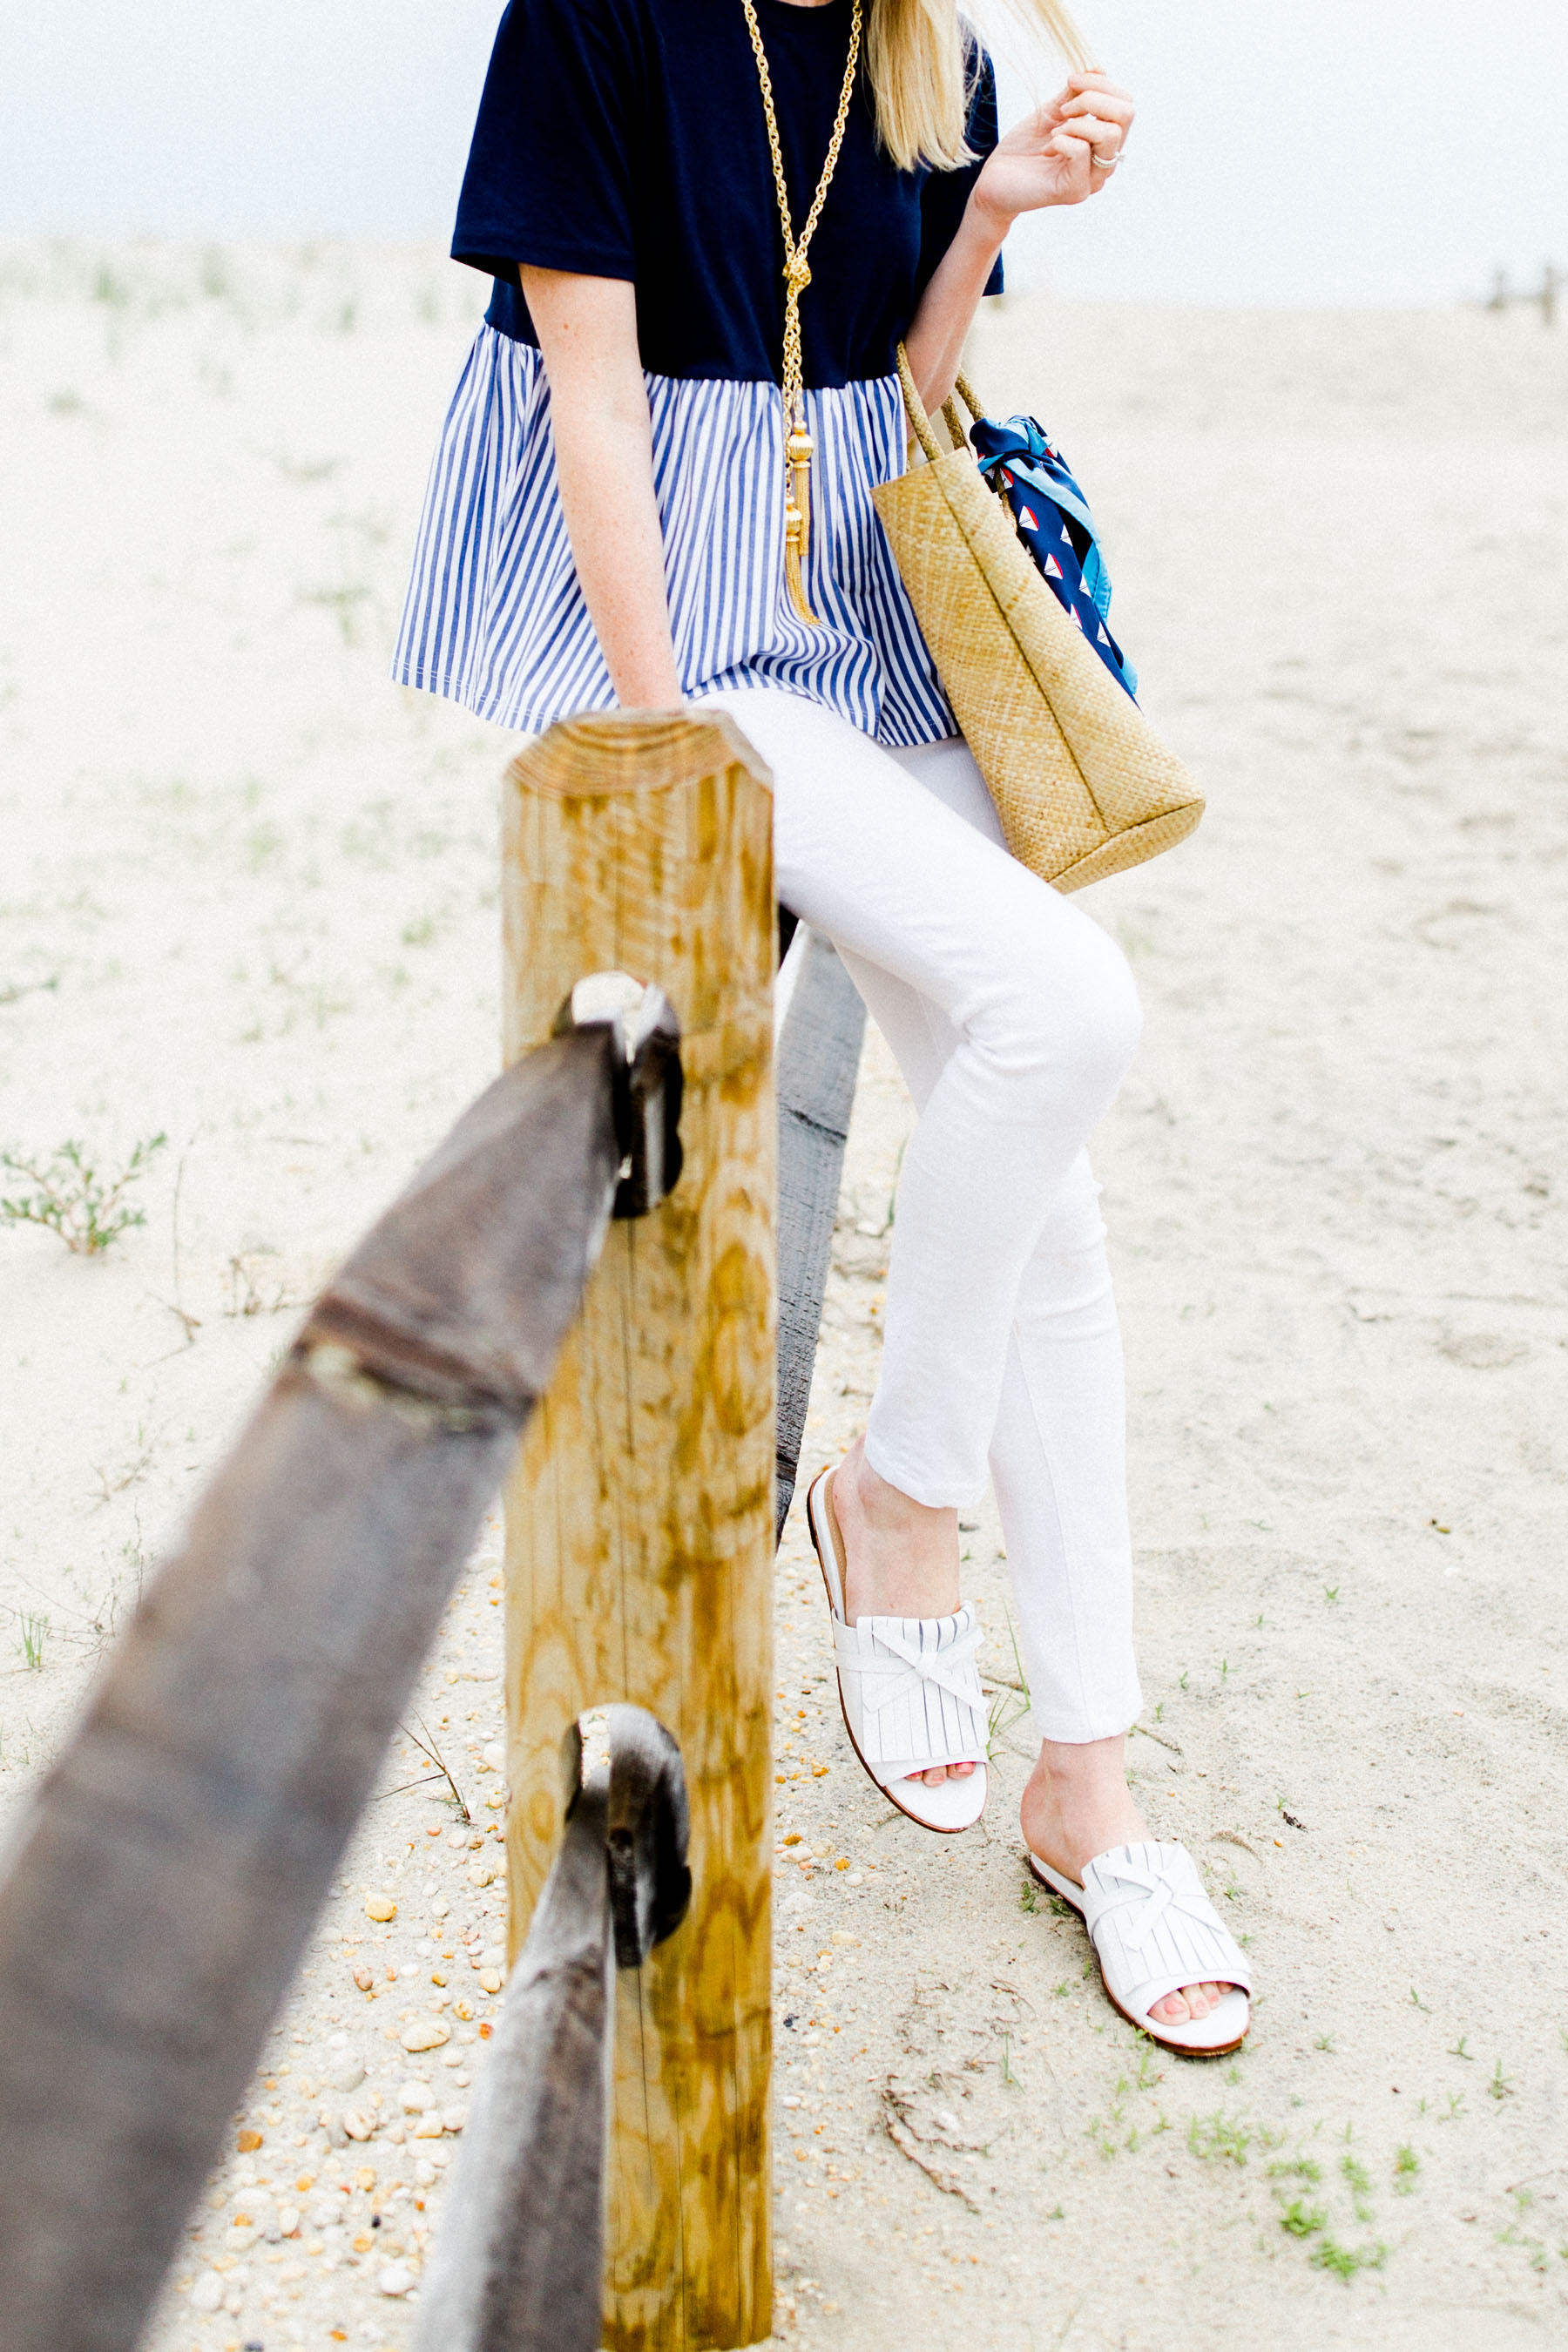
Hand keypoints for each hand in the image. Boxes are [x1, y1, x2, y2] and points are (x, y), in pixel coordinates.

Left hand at [970, 70, 1134, 231]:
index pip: (1125, 104)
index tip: (1070, 80)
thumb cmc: (1024, 147)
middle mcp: (1105, 161)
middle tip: (1064, 107)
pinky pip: (1081, 151)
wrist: (996, 179)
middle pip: (1126, 115)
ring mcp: (1092, 179)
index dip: (1101, 84)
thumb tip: (1097, 68)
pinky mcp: (1075, 191)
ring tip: (1055, 130)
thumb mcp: (1054, 111)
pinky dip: (1061, 140)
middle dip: (1093, 98)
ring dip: (1078, 121)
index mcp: (1104, 141)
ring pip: (1110, 134)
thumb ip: (1076, 93)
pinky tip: (1047, 148)